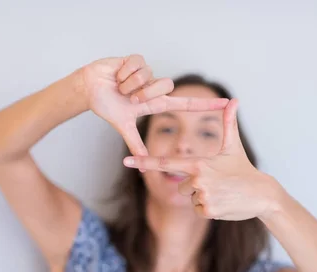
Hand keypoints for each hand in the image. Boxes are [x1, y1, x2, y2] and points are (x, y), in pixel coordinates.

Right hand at [79, 54, 229, 155]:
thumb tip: (142, 166)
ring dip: (131, 84)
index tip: (227, 103)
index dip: (205, 104)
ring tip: (120, 86)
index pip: (185, 104)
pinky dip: (124, 73)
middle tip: (129, 97)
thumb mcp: (123, 126)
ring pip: (149, 76)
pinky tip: (117, 75)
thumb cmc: (106, 105)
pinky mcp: (136, 59)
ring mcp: (147, 73)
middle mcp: (154, 87)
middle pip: (165, 87)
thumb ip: (135, 144)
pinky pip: (138, 65)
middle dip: (144, 93)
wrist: (89, 89)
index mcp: (155, 103)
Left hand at [122, 99, 282, 219]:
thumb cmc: (244, 169)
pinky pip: (198, 210)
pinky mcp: (208, 210)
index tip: (126, 161)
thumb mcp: (233, 147)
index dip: (144, 162)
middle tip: (216, 184)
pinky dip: (209, 209)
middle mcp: (197, 179)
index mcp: (198, 163)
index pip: (165, 163)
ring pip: (190, 199)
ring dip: (203, 198)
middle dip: (196, 187)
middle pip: (182, 186)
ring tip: (221, 192)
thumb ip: (228, 124)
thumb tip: (234, 100)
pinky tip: (222, 203)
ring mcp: (202, 195)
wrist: (262, 194)